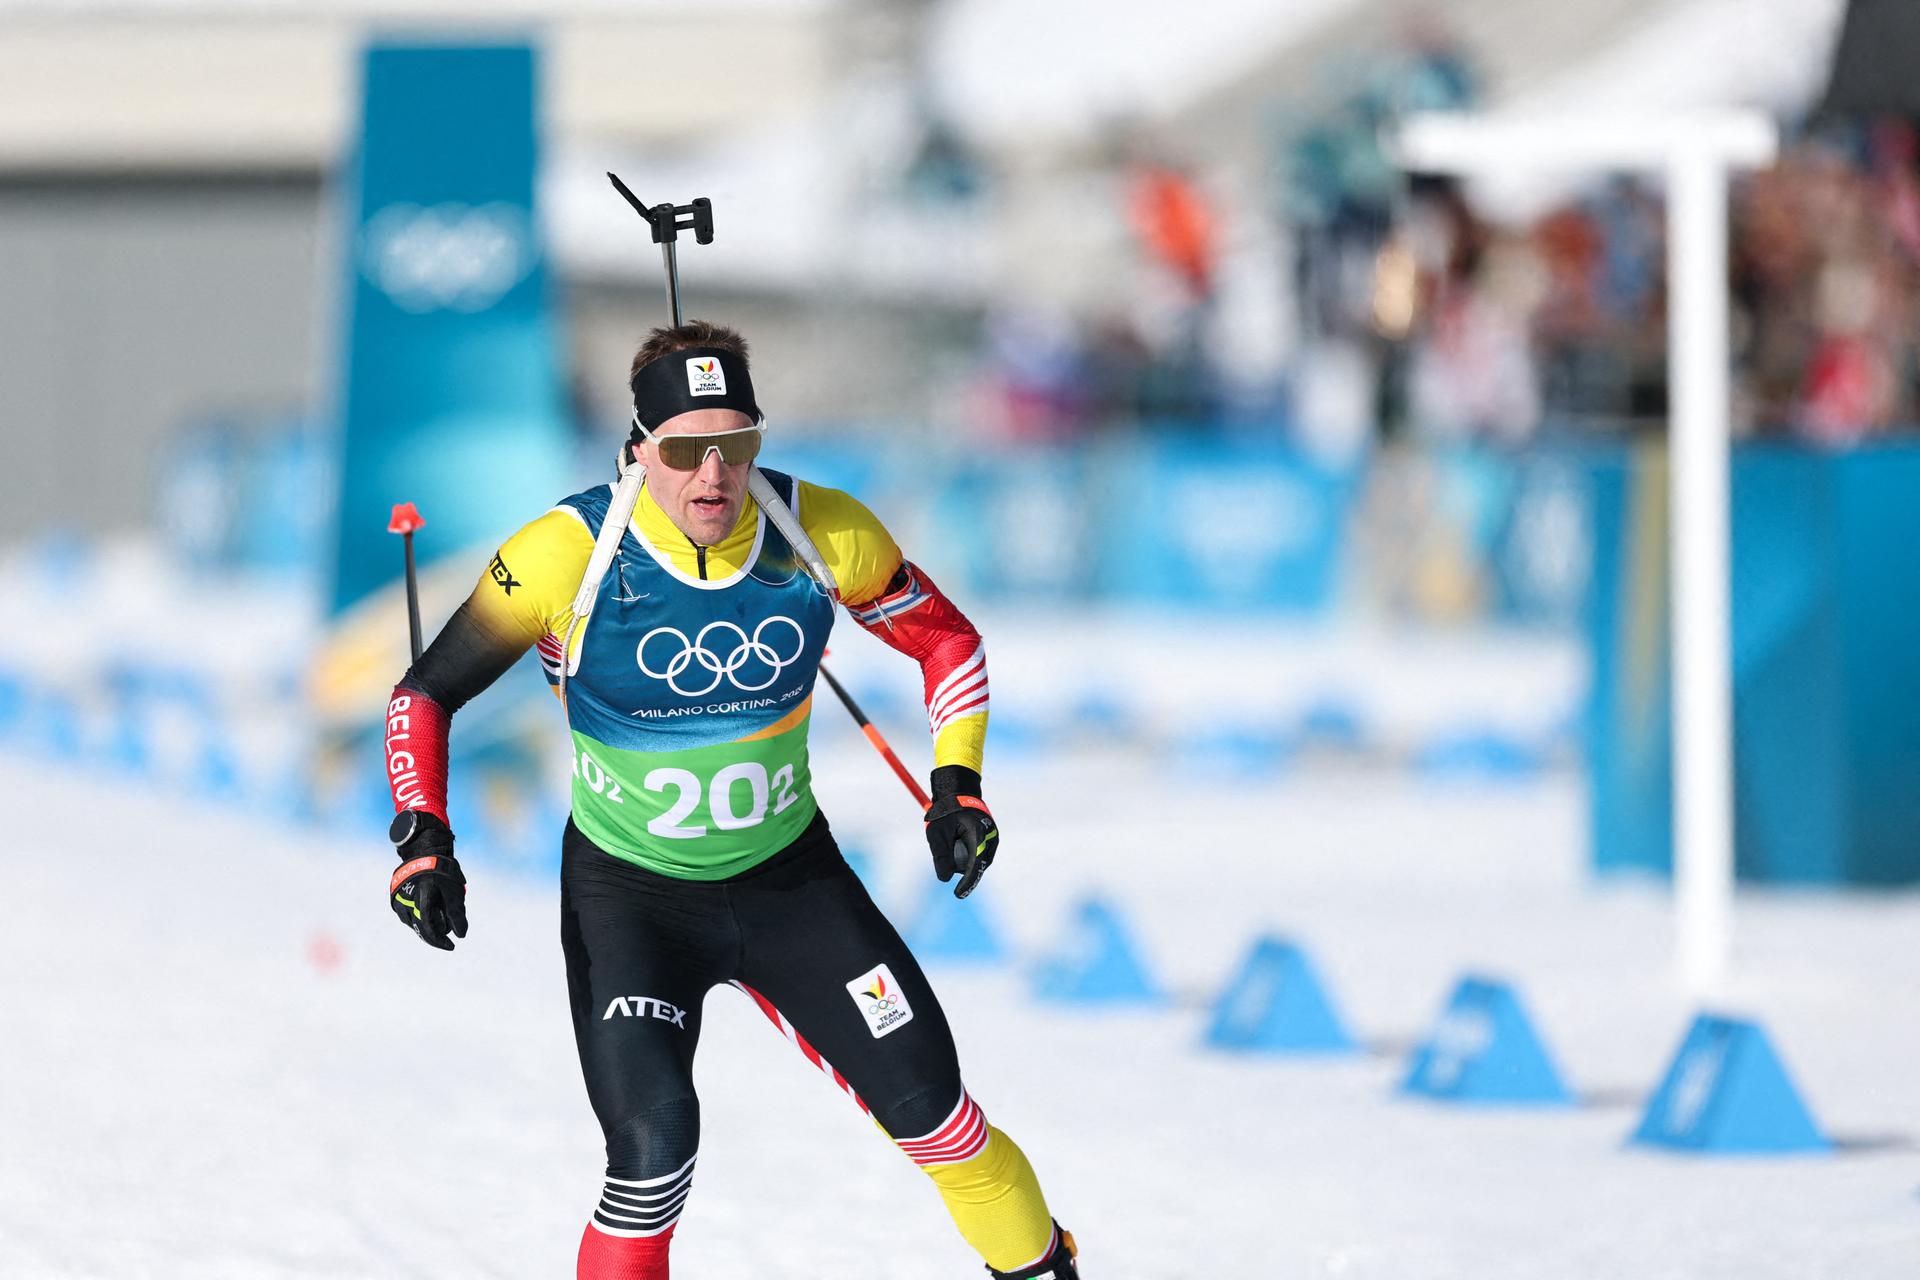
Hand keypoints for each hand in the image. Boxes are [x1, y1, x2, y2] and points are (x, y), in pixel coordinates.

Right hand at [388, 810, 467, 950]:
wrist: (423, 851)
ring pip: (413, 923)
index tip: (452, 947)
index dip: (440, 941)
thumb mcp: (454, 891)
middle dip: (436, 933)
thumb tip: (460, 935)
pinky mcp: (395, 898)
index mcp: (422, 898)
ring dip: (427, 925)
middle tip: (449, 935)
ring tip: (441, 917)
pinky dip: (419, 918)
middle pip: (421, 928)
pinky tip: (430, 912)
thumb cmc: (442, 871)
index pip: (428, 929)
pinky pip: (407, 915)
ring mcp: (398, 900)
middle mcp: (406, 901)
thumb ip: (457, 914)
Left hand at [923, 766, 998, 898]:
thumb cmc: (946, 811)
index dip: (968, 882)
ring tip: (951, 843)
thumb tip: (945, 879)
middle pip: (978, 864)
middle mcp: (990, 837)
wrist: (958, 792)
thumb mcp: (937, 832)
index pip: (975, 864)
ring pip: (979, 861)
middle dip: (963, 870)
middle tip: (947, 860)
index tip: (958, 895)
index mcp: (979, 832)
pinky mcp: (990, 840)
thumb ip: (940, 855)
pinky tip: (957, 846)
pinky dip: (968, 856)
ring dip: (965, 861)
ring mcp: (992, 839)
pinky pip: (979, 855)